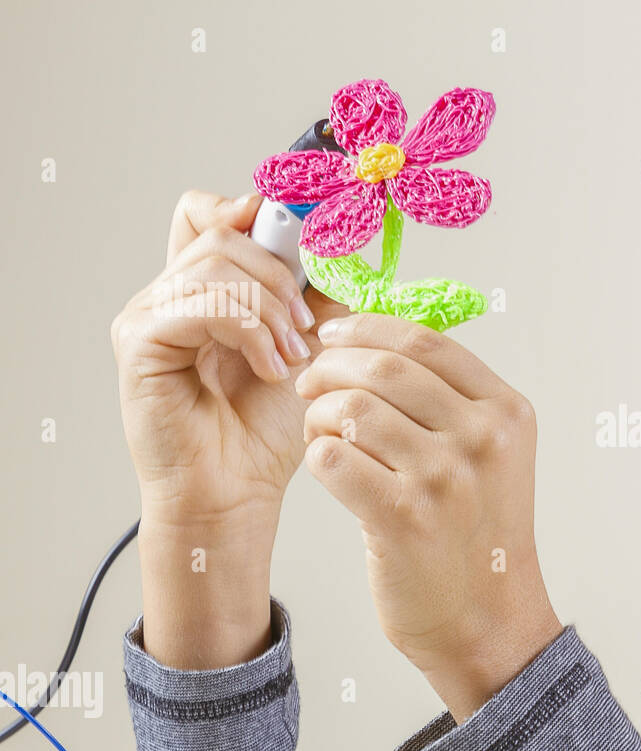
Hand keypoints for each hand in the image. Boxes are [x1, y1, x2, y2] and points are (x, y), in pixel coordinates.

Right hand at [113, 189, 349, 519]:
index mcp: (205, 289)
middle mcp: (170, 294)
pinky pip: (200, 304)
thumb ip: (317, 295)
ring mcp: (149, 314)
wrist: (237, 489)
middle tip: (305, 327)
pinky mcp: (140, 340)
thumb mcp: (311, 346)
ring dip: (269, 307)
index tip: (298, 233)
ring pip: (215, 264)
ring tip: (290, 356)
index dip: (251, 211)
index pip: (208, 213)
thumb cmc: (266, 429)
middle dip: (279, 273)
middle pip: (221, 232)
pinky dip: (247, 330)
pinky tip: (267, 367)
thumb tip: (340, 247)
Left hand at [295, 312, 561, 721]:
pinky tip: (326, 469)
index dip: (367, 327)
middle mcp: (483, 439)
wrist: (487, 620)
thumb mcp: (491, 455)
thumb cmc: (476, 534)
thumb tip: (376, 340)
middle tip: (308, 383)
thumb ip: (451, 399)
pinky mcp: (403, 518)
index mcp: (507, 413)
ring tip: (319, 434)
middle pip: (383, 368)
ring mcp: (445, 479)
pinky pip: (330, 459)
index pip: (426, 342)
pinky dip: (316, 457)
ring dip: (318, 415)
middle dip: (330, 366)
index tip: (333, 333)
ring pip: (350, 410)